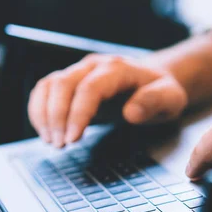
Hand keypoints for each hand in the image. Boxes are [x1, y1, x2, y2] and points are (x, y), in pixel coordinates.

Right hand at [28, 54, 187, 147]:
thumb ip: (155, 101)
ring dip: (44, 114)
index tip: (73, 139)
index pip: (90, 87)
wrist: (155, 80)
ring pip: (49, 85)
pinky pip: (45, 90)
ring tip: (52, 142)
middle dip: (57, 117)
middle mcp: (94, 65)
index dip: (78, 113)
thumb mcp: (171, 98)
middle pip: (63, 84)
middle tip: (60, 145)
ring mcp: (80, 71)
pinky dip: (39, 111)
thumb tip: (131, 113)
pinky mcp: (71, 81)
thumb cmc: (162, 91)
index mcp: (118, 68)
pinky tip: (46, 132)